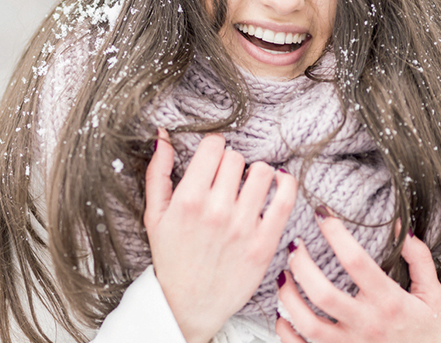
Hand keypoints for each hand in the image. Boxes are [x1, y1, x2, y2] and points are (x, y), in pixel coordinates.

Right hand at [144, 129, 297, 342]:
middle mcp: (217, 210)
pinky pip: (285, 199)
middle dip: (230, 164)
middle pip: (236, 158)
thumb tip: (162, 136)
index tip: (212, 158)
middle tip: (225, 179)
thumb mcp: (154, 215)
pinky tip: (278, 182)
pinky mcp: (265, 243)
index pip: (213, 147)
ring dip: (255, 173)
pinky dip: (286, 183)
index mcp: (188, 200)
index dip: (213, 148)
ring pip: (263, 172)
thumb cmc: (171, 258)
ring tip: (247, 186)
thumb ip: (158, 172)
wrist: (188, 305)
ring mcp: (244, 227)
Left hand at [276, 213, 440, 342]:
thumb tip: (402, 228)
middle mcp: (367, 324)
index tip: (322, 214)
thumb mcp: (430, 294)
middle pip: (323, 294)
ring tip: (283, 276)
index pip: (356, 262)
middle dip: (301, 265)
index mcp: (389, 302)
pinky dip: (285, 330)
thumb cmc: (421, 331)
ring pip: (307, 323)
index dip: (335, 233)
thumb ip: (419, 260)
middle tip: (293, 246)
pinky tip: (282, 312)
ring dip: (288, 296)